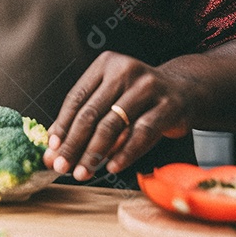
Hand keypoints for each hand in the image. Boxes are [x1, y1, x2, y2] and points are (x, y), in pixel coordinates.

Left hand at [42, 51, 190, 181]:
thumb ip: (84, 119)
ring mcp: (149, 86)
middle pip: (91, 113)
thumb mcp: (110, 98)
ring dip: (94, 153)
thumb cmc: (137, 98)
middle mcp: (125, 70)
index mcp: (106, 64)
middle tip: (61, 166)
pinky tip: (112, 167)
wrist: (184, 90)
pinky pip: (141, 133)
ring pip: (113, 125)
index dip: (62, 126)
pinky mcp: (168, 105)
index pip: (76, 98)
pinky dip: (125, 153)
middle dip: (73, 144)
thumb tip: (53, 150)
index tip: (51, 150)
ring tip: (82, 171)